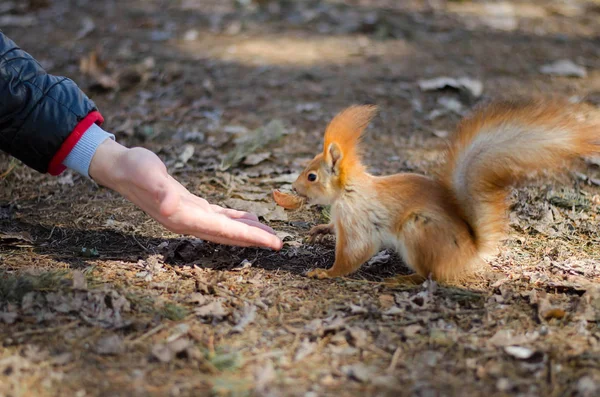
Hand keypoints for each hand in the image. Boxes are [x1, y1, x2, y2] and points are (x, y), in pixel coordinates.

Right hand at [89, 139, 282, 249]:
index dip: (249, 237)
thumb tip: (169, 205)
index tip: (272, 242)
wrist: (120, 168)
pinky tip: (249, 219)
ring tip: (270, 234)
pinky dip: (235, 220)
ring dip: (247, 232)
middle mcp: (188, 222)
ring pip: (225, 229)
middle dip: (254, 240)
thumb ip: (158, 190)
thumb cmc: (134, 168)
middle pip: (228, 236)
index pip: (223, 231)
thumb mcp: (145, 174)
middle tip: (280, 243)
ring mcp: (190, 216)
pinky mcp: (191, 206)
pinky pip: (219, 218)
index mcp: (182, 217)